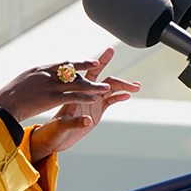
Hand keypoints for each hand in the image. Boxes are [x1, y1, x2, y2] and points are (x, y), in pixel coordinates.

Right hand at [0, 57, 111, 122]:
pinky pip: (73, 96)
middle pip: (72, 71)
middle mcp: (47, 74)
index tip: (89, 62)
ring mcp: (50, 86)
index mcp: (40, 69)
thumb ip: (33, 80)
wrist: (4, 105)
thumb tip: (36, 79)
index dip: (77, 63)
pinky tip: (95, 98)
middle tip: (99, 66)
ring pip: (77, 84)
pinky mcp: (52, 98)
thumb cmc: (9, 97)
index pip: (63, 64)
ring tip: (105, 87)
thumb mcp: (22, 82)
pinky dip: (85, 97)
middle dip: (87, 69)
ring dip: (92, 86)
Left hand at [29, 48, 140, 162]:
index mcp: (77, 92)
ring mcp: (92, 101)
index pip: (90, 73)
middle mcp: (86, 93)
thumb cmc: (54, 129)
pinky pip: (109, 100)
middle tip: (133, 83)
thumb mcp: (62, 125)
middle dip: (119, 80)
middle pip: (104, 80)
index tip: (110, 52)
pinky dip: (119, 97)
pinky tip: (127, 96)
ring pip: (110, 89)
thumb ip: (76, 122)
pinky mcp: (96, 110)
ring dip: (123, 87)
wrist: (54, 138)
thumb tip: (88, 120)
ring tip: (137, 87)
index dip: (100, 62)